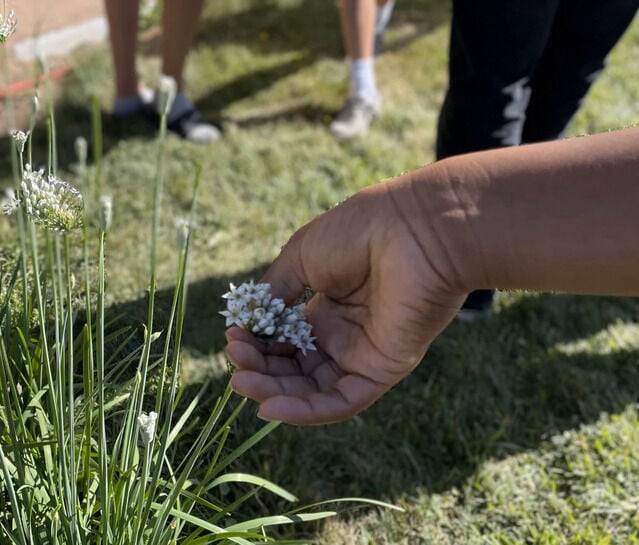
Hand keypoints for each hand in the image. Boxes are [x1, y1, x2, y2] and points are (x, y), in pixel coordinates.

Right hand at [226, 181, 466, 423]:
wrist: (412, 229)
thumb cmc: (358, 232)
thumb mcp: (302, 255)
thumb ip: (275, 291)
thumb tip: (248, 318)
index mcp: (326, 306)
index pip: (284, 340)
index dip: (257, 344)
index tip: (232, 338)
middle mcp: (343, 334)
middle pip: (294, 367)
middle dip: (260, 369)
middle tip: (234, 362)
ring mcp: (361, 354)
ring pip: (311, 388)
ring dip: (275, 392)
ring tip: (242, 384)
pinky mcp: (381, 370)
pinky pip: (341, 401)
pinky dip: (306, 411)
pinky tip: (271, 408)